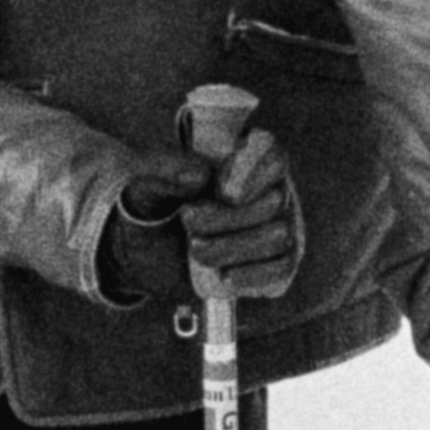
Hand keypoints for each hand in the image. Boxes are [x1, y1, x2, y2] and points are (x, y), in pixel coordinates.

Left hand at [98, 120, 305, 314]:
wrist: (147, 251)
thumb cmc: (154, 205)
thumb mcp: (147, 181)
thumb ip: (166, 168)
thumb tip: (199, 174)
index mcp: (243, 156)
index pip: (270, 152)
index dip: (254, 172)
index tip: (225, 194)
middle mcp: (268, 188)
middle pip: (274, 200)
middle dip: (230, 217)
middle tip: (188, 221)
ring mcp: (276, 226)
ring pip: (278, 235)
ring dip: (234, 247)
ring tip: (195, 249)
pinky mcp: (274, 262)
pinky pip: (282, 268)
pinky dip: (255, 275)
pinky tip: (226, 277)